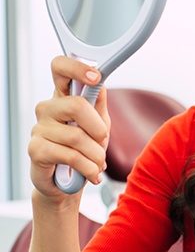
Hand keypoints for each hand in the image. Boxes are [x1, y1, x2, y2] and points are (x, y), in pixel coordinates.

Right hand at [28, 56, 110, 198]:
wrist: (66, 182)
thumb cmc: (82, 148)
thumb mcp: (97, 123)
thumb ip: (98, 102)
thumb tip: (100, 81)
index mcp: (62, 97)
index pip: (60, 68)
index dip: (77, 68)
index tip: (96, 77)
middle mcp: (48, 108)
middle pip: (77, 105)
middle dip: (98, 129)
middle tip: (102, 142)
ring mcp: (39, 128)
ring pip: (78, 136)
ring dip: (96, 155)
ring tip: (98, 164)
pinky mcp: (36, 149)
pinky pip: (71, 156)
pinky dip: (89, 168)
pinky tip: (92, 174)